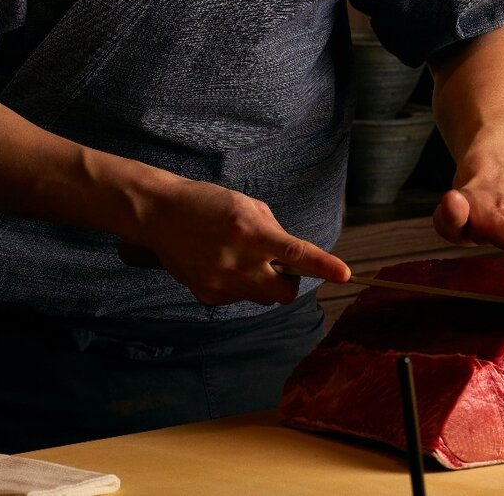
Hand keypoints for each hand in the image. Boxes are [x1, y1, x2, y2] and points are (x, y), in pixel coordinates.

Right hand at [129, 178, 350, 305]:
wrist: (159, 214)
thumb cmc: (207, 204)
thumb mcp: (247, 207)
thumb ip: (273, 232)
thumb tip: (292, 258)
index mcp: (251, 232)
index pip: (296, 254)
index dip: (323, 266)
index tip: (344, 274)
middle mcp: (238, 261)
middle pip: (283, 293)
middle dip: (289, 284)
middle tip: (278, 266)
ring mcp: (221, 282)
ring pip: (261, 298)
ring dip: (263, 283)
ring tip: (241, 259)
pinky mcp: (207, 294)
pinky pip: (238, 298)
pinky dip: (239, 285)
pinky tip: (220, 264)